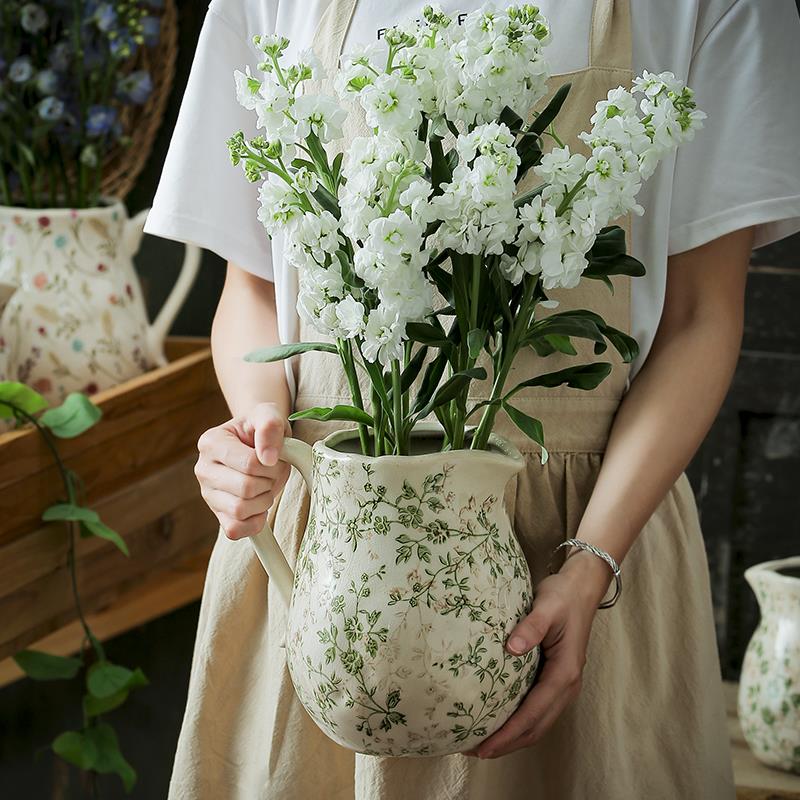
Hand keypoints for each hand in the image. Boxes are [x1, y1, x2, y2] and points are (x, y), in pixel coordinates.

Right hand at [194, 402, 291, 539]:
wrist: (258, 444)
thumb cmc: (261, 429)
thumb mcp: (268, 415)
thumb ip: (270, 425)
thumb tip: (268, 458)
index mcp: (210, 442)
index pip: (248, 464)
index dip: (272, 465)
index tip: (276, 458)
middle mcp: (202, 469)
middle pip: (245, 488)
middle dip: (269, 482)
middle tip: (273, 473)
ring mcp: (207, 494)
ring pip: (240, 510)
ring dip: (264, 500)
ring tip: (266, 486)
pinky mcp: (217, 515)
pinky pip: (235, 530)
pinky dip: (254, 522)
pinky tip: (260, 505)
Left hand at [463, 551, 610, 758]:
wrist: (581, 587)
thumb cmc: (563, 596)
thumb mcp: (546, 607)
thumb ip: (531, 627)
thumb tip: (512, 648)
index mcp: (564, 674)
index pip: (533, 714)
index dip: (508, 734)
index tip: (484, 746)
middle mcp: (566, 686)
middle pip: (536, 727)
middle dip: (507, 743)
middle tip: (474, 751)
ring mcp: (562, 684)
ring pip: (538, 723)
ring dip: (513, 737)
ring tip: (482, 742)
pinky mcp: (555, 678)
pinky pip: (537, 709)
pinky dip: (519, 722)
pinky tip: (499, 719)